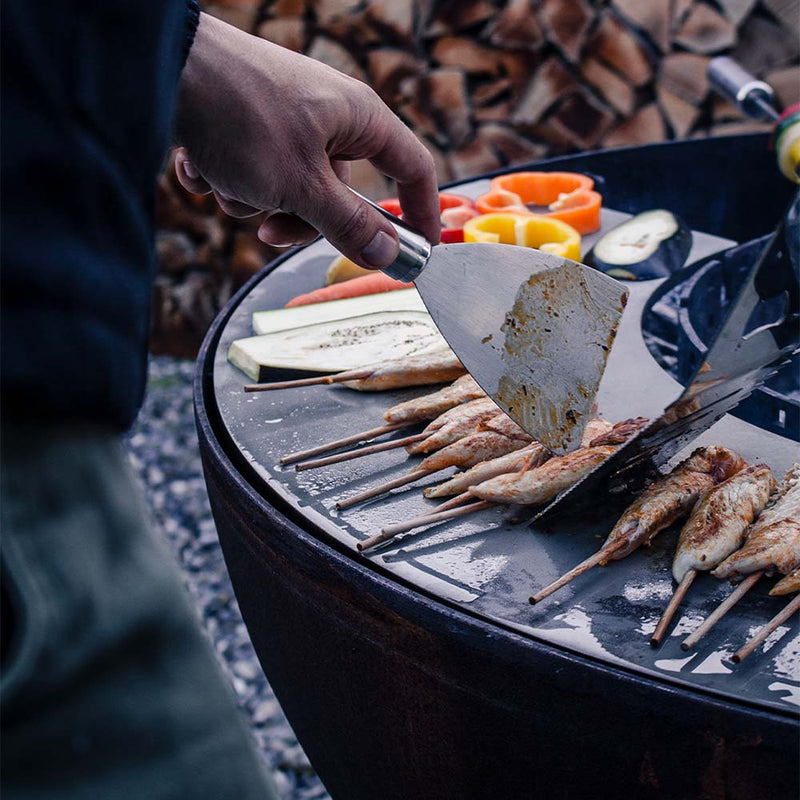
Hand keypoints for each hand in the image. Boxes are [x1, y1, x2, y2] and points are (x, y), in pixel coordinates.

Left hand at [173, 13, 439, 267]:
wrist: (161, 67)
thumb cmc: (240, 116)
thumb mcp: (301, 185)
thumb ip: (348, 225)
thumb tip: (389, 255)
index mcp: (359, 119)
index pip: (413, 170)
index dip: (422, 214)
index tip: (421, 253)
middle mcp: (329, 118)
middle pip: (340, 195)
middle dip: (300, 220)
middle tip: (269, 232)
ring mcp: (289, 121)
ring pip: (291, 190)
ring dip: (253, 200)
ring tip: (222, 179)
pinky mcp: (251, 125)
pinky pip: (255, 174)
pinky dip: (228, 179)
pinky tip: (201, 163)